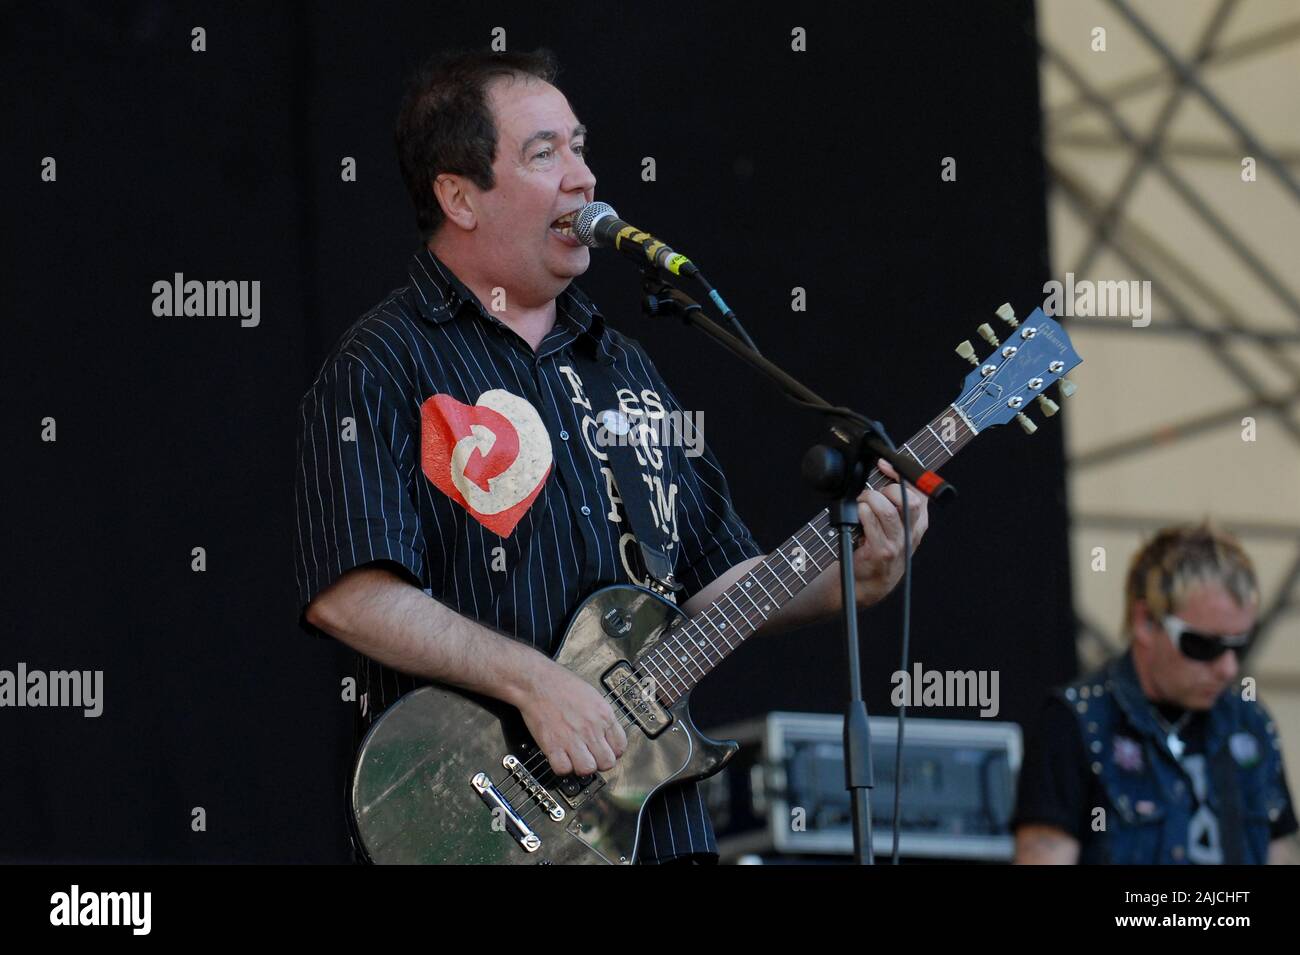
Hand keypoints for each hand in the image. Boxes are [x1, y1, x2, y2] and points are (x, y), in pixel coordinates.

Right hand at [517, 657, 627, 776]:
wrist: (537, 682)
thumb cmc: (561, 685)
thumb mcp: (593, 696)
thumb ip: (602, 717)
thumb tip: (606, 734)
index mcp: (604, 715)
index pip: (620, 747)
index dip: (612, 752)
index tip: (604, 750)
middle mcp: (591, 729)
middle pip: (607, 763)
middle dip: (599, 762)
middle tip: (590, 756)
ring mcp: (572, 738)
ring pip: (587, 770)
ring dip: (581, 767)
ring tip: (575, 758)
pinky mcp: (553, 745)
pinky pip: (563, 769)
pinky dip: (561, 767)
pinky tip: (560, 757)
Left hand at [851, 458, 928, 607]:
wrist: (869, 583)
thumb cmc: (879, 548)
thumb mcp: (896, 525)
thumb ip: (896, 500)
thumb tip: (885, 467)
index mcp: (919, 522)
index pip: (920, 491)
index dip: (901, 474)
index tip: (883, 465)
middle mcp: (912, 533)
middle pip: (911, 501)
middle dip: (888, 489)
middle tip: (872, 494)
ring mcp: (898, 544)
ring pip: (889, 511)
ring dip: (870, 500)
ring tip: (862, 504)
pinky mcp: (881, 552)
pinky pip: (871, 523)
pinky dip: (862, 513)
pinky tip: (858, 516)